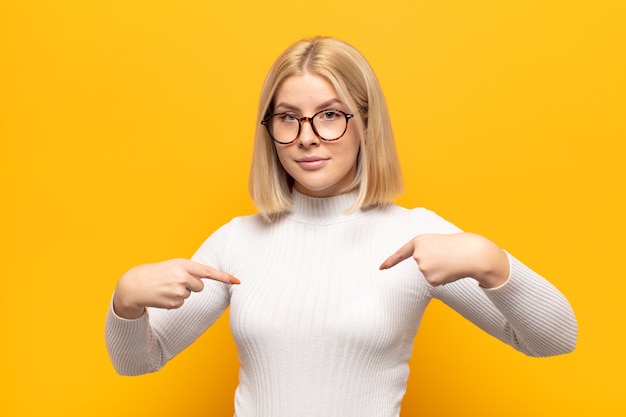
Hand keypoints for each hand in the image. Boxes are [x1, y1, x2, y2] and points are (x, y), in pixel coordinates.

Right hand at [113, 258, 239, 318]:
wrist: (135, 285)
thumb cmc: (157, 273)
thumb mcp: (173, 266)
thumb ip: (190, 270)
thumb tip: (204, 280)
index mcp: (183, 264)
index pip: (208, 271)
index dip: (224, 277)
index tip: (237, 281)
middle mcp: (182, 276)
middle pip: (200, 286)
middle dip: (191, 286)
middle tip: (174, 282)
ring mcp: (178, 290)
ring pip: (190, 295)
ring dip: (180, 293)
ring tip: (165, 288)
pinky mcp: (174, 303)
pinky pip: (182, 303)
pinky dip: (174, 301)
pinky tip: (163, 296)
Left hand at [379, 233, 508, 287]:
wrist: (472, 253)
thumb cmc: (457, 246)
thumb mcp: (437, 243)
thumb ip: (426, 253)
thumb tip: (427, 272)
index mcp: (419, 241)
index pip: (401, 253)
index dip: (391, 261)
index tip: (381, 268)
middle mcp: (417, 254)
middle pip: (421, 264)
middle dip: (433, 263)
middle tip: (446, 255)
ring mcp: (423, 267)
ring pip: (428, 274)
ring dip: (439, 270)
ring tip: (450, 261)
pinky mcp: (430, 279)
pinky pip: (434, 281)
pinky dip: (442, 278)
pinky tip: (450, 270)